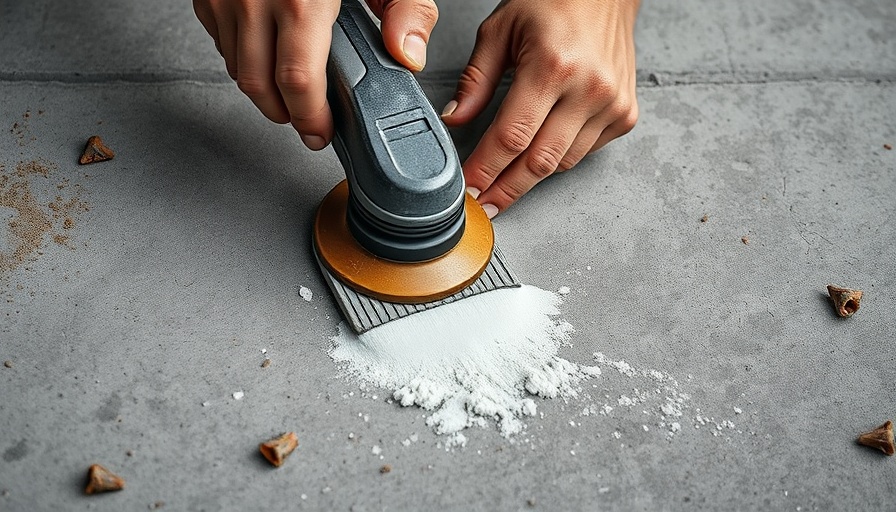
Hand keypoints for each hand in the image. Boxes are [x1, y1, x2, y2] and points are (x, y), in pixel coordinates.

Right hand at [193, 0, 438, 149]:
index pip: (298, 82)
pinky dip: (242, 56)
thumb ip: (406, 7)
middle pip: (258, 85)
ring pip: (234, 66)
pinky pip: (218, 38)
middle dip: (284, 114)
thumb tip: (408, 54)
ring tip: (290, 93)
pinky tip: (267, 54)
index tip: (320, 132)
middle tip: (307, 123)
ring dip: (262, 88)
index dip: (309, 118)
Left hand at [441, 0, 639, 216]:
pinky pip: (584, 152)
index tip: (467, 190)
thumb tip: (456, 120)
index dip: (486, 170)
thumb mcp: (500, 29)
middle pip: (538, 162)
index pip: (511, 137)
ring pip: (562, 163)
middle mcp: (588, 89)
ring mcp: (612, 104)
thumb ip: (475, 79)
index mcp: (552, 66)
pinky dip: (559, 157)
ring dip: (530, 178)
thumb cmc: (554, 1)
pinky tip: (540, 152)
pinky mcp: (625, 113)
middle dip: (506, 190)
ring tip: (504, 184)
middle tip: (483, 205)